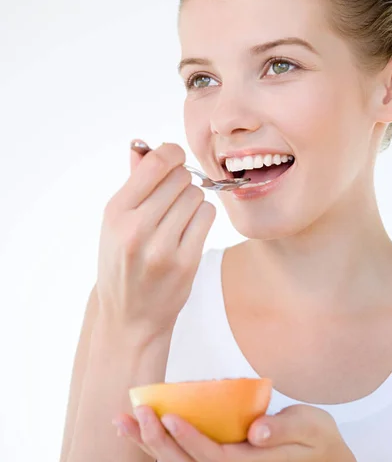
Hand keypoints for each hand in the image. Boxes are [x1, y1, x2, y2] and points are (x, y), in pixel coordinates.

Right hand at [96, 140, 215, 337]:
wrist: (130, 316)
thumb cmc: (122, 263)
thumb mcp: (115, 223)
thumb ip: (133, 182)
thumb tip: (143, 145)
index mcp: (116, 212)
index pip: (156, 163)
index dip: (172, 153)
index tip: (175, 158)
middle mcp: (137, 228)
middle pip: (181, 177)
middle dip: (181, 181)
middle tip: (173, 197)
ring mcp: (162, 247)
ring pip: (196, 195)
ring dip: (192, 201)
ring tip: (178, 218)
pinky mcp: (185, 262)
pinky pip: (207, 216)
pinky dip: (201, 218)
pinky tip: (188, 230)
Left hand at [112, 403, 365, 461]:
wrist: (318, 460)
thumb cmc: (315, 440)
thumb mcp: (310, 428)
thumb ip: (283, 429)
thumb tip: (256, 430)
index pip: (214, 457)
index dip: (190, 439)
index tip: (170, 416)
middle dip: (159, 440)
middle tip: (138, 411)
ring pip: (179, 461)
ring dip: (149, 442)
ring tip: (123, 420)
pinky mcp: (219, 452)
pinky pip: (183, 451)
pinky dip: (158, 439)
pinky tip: (141, 423)